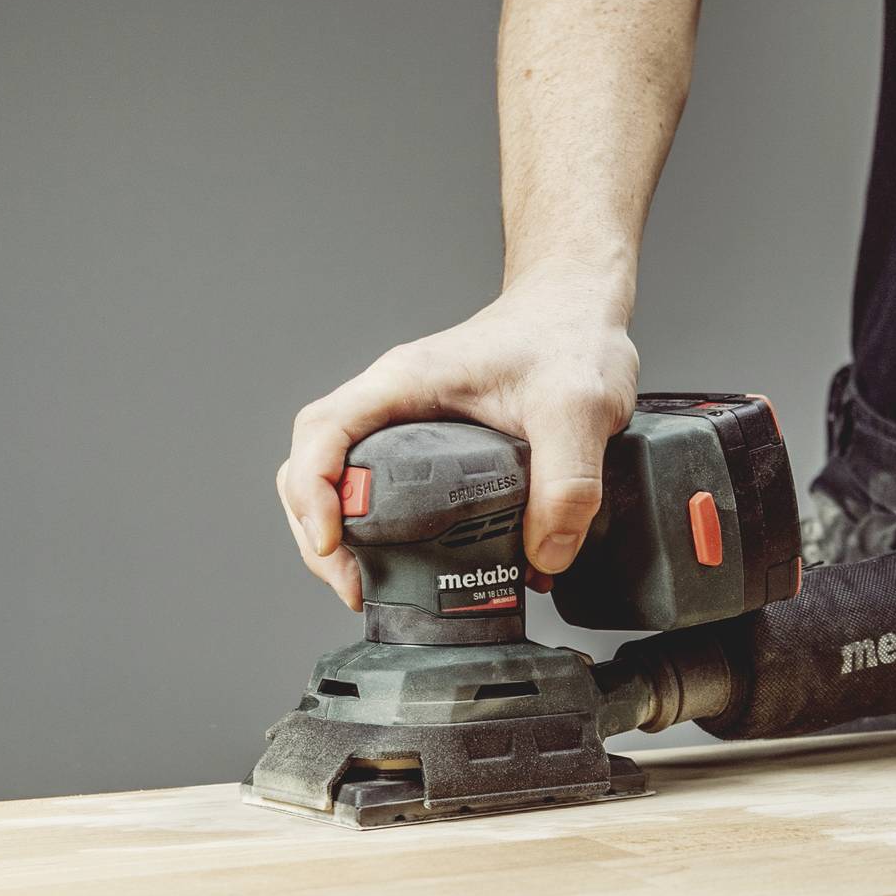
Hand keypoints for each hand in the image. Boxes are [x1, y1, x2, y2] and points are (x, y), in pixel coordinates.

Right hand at [275, 263, 637, 607]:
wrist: (582, 308)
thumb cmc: (570, 334)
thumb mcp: (578, 409)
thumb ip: (568, 484)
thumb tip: (544, 557)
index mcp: (407, 382)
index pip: (323, 432)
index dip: (313, 491)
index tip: (332, 543)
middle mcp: (395, 403)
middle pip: (316, 467)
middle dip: (320, 534)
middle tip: (355, 587)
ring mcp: (409, 425)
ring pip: (342, 483)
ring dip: (347, 540)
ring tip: (375, 587)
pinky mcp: (434, 448)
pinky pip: (387, 492)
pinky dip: (388, 536)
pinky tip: (420, 568)